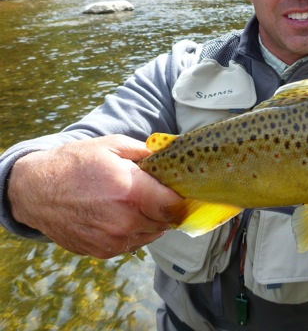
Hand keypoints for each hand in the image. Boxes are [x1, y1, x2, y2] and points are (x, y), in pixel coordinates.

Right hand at [7, 135, 183, 258]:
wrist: (36, 190)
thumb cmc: (76, 163)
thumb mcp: (113, 145)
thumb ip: (148, 152)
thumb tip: (173, 154)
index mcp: (131, 192)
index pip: (175, 206)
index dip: (182, 198)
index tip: (180, 189)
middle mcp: (124, 221)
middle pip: (166, 220)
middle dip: (165, 207)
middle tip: (156, 192)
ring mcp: (113, 240)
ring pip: (152, 234)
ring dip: (151, 220)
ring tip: (135, 202)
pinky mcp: (103, 251)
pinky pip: (134, 243)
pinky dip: (135, 231)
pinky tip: (120, 214)